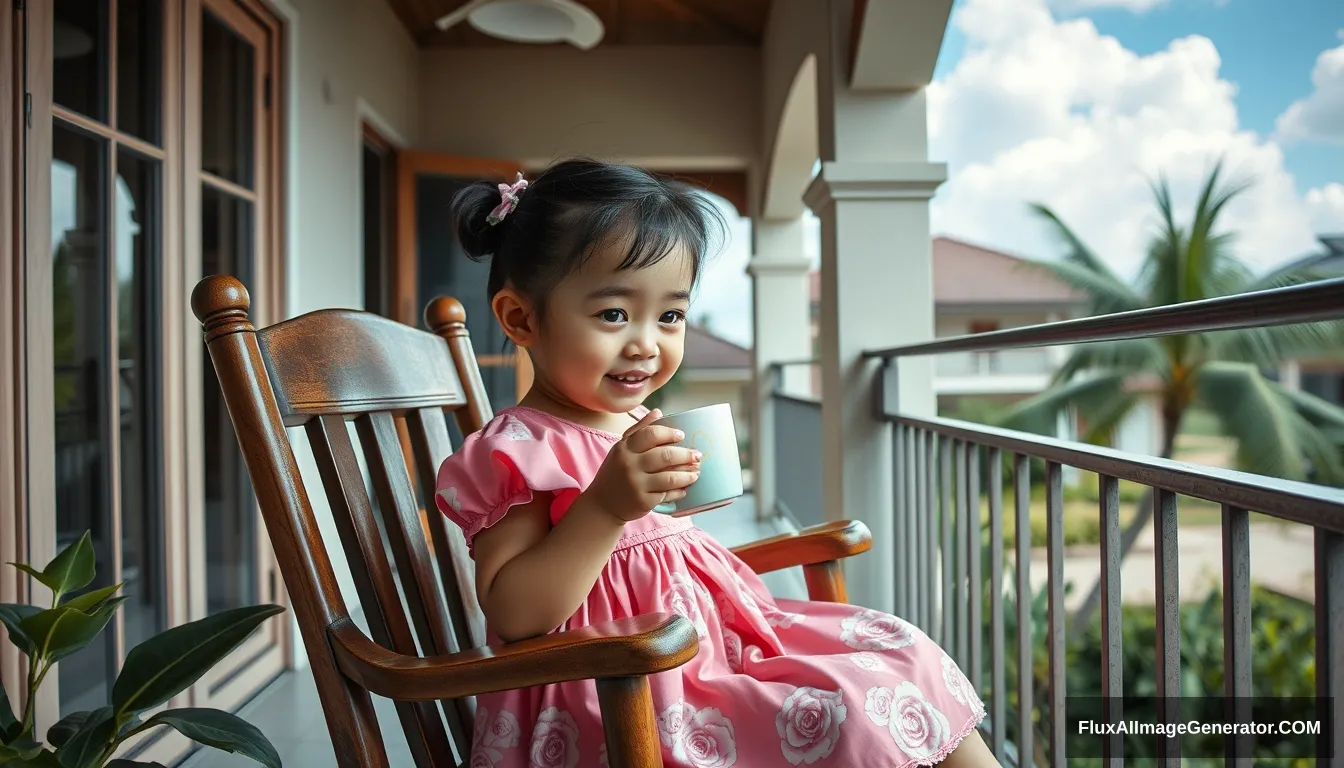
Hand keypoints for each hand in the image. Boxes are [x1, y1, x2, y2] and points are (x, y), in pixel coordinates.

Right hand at [586, 409, 702, 521]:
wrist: (602, 504)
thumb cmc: (615, 473)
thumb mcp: (621, 449)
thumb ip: (639, 430)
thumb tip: (658, 412)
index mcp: (624, 449)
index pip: (651, 434)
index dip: (669, 434)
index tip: (682, 436)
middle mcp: (629, 465)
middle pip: (664, 456)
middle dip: (686, 455)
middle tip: (697, 455)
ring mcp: (636, 484)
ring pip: (669, 477)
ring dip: (687, 474)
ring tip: (696, 473)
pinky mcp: (643, 502)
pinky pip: (667, 494)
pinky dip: (679, 491)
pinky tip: (685, 488)